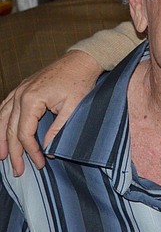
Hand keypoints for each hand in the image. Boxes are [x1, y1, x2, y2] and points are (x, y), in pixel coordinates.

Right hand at [0, 50, 101, 175]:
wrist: (81, 61)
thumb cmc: (80, 82)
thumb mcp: (73, 108)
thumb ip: (58, 129)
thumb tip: (48, 149)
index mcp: (31, 100)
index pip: (25, 133)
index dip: (31, 151)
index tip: (40, 164)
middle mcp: (20, 94)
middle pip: (11, 129)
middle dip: (14, 152)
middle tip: (17, 170)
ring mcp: (19, 90)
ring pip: (2, 118)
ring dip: (1, 139)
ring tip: (1, 156)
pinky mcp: (22, 88)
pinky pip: (5, 107)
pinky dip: (1, 121)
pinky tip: (2, 132)